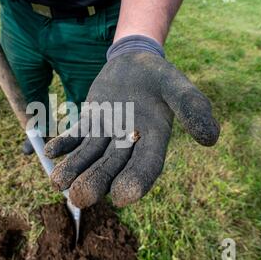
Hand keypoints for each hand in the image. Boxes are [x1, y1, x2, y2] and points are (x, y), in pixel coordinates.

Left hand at [44, 50, 219, 207]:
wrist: (134, 62)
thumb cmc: (159, 76)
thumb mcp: (177, 86)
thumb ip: (192, 107)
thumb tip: (210, 139)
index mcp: (153, 142)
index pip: (146, 168)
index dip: (135, 182)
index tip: (122, 197)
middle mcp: (128, 146)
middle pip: (111, 169)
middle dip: (95, 183)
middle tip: (79, 197)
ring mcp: (106, 136)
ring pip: (89, 158)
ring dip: (74, 169)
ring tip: (57, 182)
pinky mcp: (89, 125)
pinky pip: (75, 137)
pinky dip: (63, 144)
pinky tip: (50, 151)